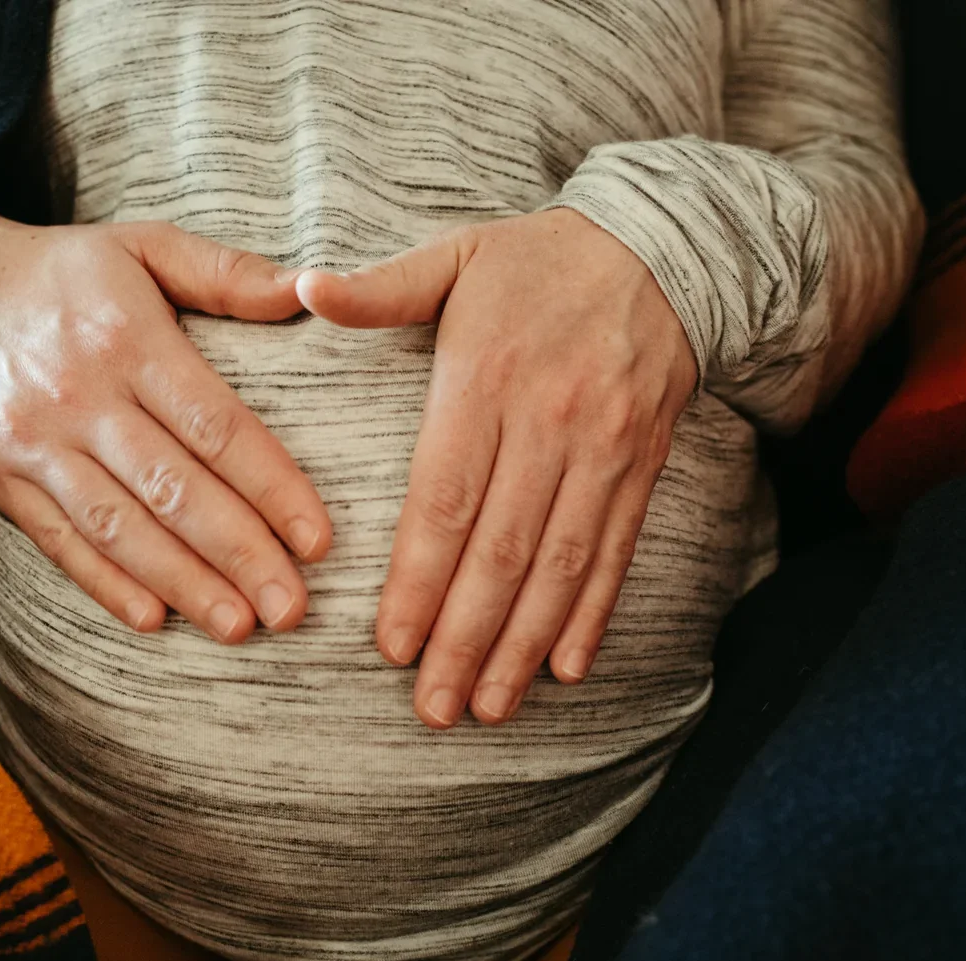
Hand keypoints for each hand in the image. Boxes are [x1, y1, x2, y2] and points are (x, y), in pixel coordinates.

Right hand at [0, 207, 330, 642]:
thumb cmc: (71, 271)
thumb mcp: (148, 244)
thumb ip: (229, 274)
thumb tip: (311, 289)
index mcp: (127, 338)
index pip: (214, 426)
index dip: (270, 486)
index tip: (317, 539)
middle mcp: (78, 395)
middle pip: (172, 489)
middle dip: (238, 555)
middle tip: (291, 608)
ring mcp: (33, 443)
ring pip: (118, 527)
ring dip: (182, 583)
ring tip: (238, 627)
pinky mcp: (0, 478)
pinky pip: (58, 541)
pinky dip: (105, 584)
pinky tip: (156, 618)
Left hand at [296, 208, 694, 727]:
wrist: (663, 247)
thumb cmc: (536, 261)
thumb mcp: (454, 256)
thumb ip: (380, 289)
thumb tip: (301, 289)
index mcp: (486, 379)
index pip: (446, 501)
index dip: (419, 581)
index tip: (392, 648)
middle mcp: (549, 422)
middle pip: (501, 551)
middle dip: (464, 638)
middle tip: (433, 708)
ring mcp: (604, 450)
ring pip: (561, 564)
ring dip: (524, 644)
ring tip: (488, 706)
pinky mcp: (644, 466)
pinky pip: (617, 550)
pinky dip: (593, 613)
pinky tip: (567, 669)